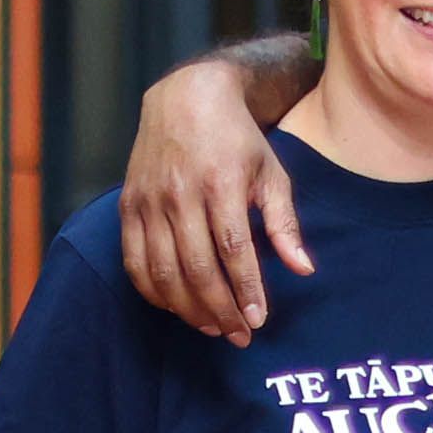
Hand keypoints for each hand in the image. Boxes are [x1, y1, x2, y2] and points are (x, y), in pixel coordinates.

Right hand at [121, 62, 313, 340]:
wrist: (186, 98)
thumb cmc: (238, 140)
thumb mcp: (272, 173)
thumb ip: (285, 224)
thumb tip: (303, 270)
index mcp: (222, 183)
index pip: (233, 249)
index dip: (246, 289)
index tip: (258, 320)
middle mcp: (180, 193)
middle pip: (197, 267)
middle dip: (219, 309)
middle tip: (239, 335)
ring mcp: (149, 200)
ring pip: (163, 270)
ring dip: (188, 307)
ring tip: (212, 327)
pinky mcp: (128, 205)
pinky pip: (134, 260)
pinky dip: (153, 291)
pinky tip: (176, 306)